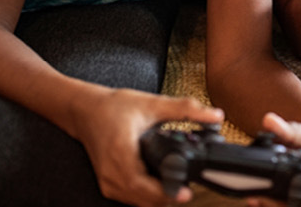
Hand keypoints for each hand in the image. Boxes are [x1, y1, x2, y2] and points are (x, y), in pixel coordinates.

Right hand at [75, 89, 224, 205]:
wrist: (85, 111)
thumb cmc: (113, 107)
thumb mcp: (151, 103)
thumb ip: (185, 109)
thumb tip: (215, 115)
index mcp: (121, 154)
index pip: (145, 186)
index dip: (168, 192)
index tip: (186, 191)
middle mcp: (112, 173)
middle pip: (145, 200)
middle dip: (168, 195)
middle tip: (188, 185)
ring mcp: (108, 182)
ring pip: (139, 203)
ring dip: (158, 197)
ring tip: (176, 182)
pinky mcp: (108, 185)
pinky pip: (132, 199)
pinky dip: (147, 195)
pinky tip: (159, 182)